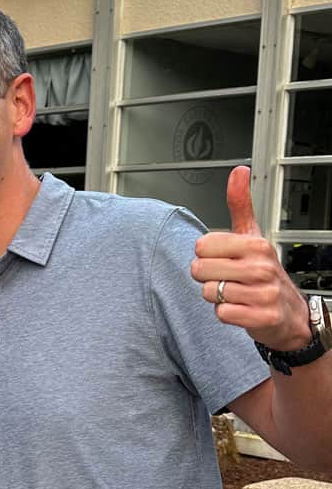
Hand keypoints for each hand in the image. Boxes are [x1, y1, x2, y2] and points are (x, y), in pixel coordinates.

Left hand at [192, 165, 310, 350]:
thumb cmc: (263, 273)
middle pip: (199, 270)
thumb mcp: (252, 236)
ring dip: (216, 296)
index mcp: (256, 244)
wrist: (288, 314)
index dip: (205, 255)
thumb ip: (240, 205)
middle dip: (207, 277)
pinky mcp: (262, 317)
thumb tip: (240, 171)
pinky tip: (240, 308)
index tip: (222, 258)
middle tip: (227, 278)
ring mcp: (263, 293)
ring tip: (235, 293)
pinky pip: (221, 313)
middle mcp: (261, 267)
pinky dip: (225, 313)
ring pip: (208, 292)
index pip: (202, 246)